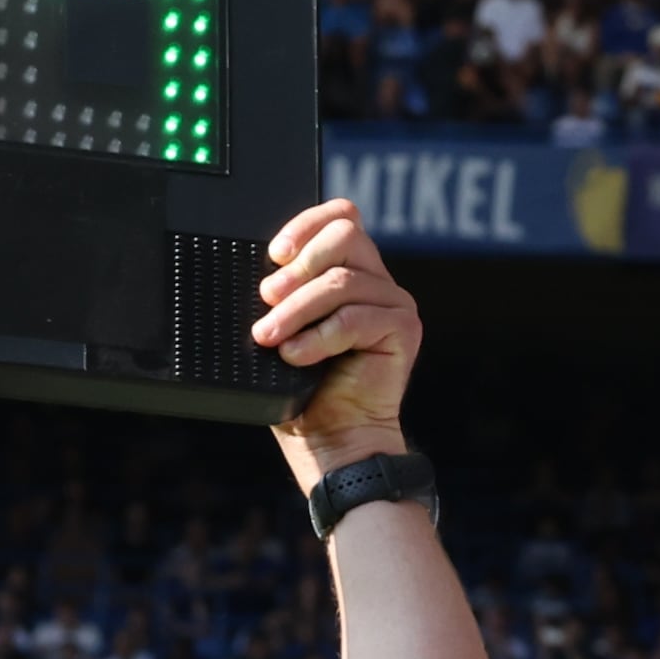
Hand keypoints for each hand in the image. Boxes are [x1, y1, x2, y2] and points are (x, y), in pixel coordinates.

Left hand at [254, 197, 421, 484]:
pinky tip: (296, 356)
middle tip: (267, 298)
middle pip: (345, 235)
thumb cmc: (302, 390)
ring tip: (270, 337)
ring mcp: (394, 303)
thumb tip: (255, 274)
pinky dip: (319, 337)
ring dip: (297, 309)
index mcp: (350, 271)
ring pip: (342, 281)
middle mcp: (376, 281)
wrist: (331, 440)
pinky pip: (355, 317)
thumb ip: (280, 295)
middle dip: (299, 265)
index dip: (306, 225)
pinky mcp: (404, 329)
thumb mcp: (282, 330)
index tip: (274, 255)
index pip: (340, 217)